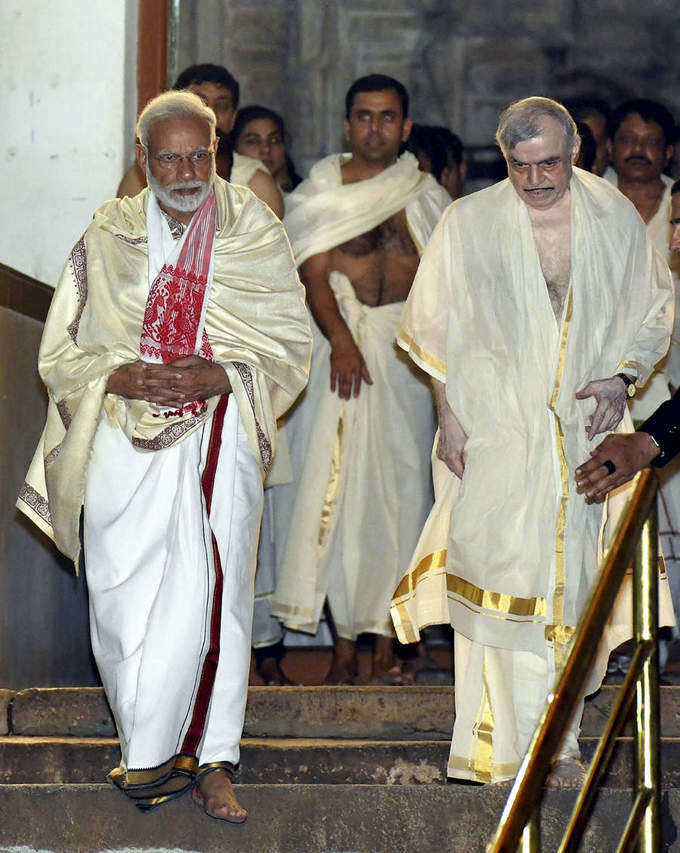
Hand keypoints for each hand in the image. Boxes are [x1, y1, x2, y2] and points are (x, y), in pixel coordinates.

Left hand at [106, 357, 229, 407]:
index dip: (152, 369)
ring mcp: (186, 394)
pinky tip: (154, 400)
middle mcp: (184, 385)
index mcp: (185, 373)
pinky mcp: (188, 399)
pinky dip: (162, 401)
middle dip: (147, 382)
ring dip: (152, 393)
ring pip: (165, 394)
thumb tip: (167, 363)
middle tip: (135, 380)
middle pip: (162, 383)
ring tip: (141, 392)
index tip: (141, 366)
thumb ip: (180, 362)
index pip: (164, 371)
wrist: (222, 381)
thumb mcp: (195, 359)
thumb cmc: (209, 367)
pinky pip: (173, 401)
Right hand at [329, 333, 372, 398]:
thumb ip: (366, 373)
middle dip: (347, 391)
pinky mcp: (333, 366)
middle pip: (348, 382)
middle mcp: (348, 368)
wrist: (342, 342)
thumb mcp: (362, 361)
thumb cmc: (353, 351)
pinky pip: (332, 377)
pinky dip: (332, 383)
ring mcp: (340, 368)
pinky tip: (333, 390)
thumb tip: (371, 382)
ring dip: (340, 390)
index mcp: (357, 367)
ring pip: (340, 381)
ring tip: (341, 397)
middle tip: (346, 399)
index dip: (356, 389)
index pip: (357, 380)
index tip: (355, 396)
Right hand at [437, 409, 468, 478]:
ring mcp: (441, 453)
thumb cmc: (459, 427)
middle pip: (455, 470)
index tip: (473, 482)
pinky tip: (459, 460)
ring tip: (467, 469)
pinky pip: (447, 460)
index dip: (467, 477)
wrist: (447, 416)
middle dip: (463, 473)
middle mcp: (444, 456)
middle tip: (472, 477)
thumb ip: (471, 455)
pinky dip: (453, 461)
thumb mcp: (469, 442)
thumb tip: (477, 464)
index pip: (460, 473)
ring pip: (451, 465)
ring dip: (458, 467)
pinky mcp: (439, 450)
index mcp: (451, 456)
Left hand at [575, 376, 628, 439]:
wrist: (621, 385)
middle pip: (602, 427)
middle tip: (586, 427)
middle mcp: (612, 411)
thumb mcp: (594, 385)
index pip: (598, 420)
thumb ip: (585, 392)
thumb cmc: (607, 385)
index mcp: (605, 404)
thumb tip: (576, 396)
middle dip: (594, 430)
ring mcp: (618, 414)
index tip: (589, 437)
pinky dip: (606, 427)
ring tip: (593, 419)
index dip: (593, 430)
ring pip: (608, 427)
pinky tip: (601, 421)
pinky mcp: (620, 416)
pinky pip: (613, 426)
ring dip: (599, 428)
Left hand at [575, 432, 659, 500]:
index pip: (597, 461)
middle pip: (602, 473)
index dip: (586, 467)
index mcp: (613, 452)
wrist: (647, 446)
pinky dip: (607, 490)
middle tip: (579, 485)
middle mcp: (619, 463)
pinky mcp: (629, 477)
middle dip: (589, 480)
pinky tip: (599, 494)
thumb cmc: (627, 440)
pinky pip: (616, 485)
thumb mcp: (613, 438)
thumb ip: (601, 447)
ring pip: (609, 482)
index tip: (576, 472)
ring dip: (597, 489)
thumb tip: (591, 454)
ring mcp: (625, 471)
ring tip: (587, 495)